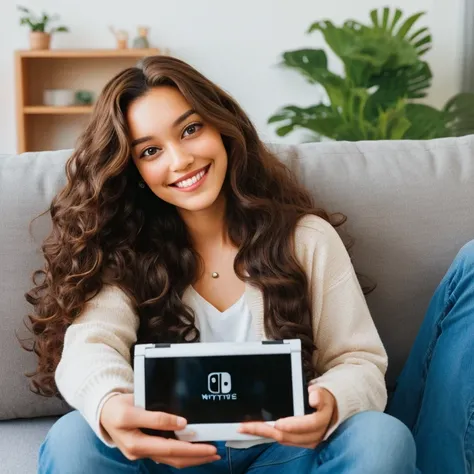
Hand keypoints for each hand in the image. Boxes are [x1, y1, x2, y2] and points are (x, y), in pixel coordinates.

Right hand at [100, 394, 219, 467]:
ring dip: (192, 458)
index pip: (169, 448)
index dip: (189, 447)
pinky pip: (168, 455)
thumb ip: (155, 417)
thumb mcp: (132, 409)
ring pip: (172, 459)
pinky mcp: (147, 447)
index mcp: (136, 444)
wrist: (104, 412)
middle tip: (214, 452)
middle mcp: (141, 452)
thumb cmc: (117, 408)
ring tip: (210, 453)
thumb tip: (180, 423)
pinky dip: (183, 453)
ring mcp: (145, 451)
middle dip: (196, 457)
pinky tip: (194, 450)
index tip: (205, 443)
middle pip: (174, 458)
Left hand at [238, 386, 336, 448]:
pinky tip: (253, 430)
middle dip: (267, 430)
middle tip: (249, 425)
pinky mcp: (296, 441)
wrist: (326, 411)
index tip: (278, 423)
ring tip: (245, 427)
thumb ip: (319, 394)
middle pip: (288, 435)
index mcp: (320, 421)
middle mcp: (313, 435)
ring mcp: (304, 441)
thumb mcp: (322, 393)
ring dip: (263, 433)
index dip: (293, 425)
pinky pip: (280, 439)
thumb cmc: (321, 400)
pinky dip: (266, 434)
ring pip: (282, 439)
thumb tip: (313, 398)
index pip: (307, 425)